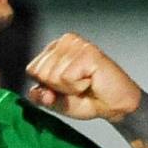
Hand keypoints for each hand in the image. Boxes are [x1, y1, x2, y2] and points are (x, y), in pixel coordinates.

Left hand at [26, 32, 141, 122]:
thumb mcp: (56, 102)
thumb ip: (41, 97)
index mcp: (54, 49)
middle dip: (57, 88)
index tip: (65, 87)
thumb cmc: (89, 99)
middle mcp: (65, 42)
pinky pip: (66, 78)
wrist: (116, 105)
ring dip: (69, 88)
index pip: (31, 70)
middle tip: (77, 86)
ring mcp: (77, 45)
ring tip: (85, 83)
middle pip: (40, 72)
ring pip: (52, 76)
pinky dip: (77, 87)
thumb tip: (37, 92)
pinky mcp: (88, 52)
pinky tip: (91, 81)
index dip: (46, 86)